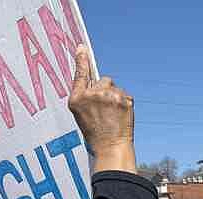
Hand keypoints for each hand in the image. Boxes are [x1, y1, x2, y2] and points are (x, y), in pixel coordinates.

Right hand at [68, 45, 135, 173]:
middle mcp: (92, 94)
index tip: (82, 47)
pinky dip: (124, 104)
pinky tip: (120, 116)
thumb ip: (85, 97)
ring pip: (115, 88)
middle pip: (103, 80)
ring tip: (113, 116)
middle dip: (106, 91)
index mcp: (77, 99)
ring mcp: (108, 96)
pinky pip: (125, 95)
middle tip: (106, 111)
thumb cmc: (95, 134)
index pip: (80, 74)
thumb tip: (93, 81)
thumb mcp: (81, 115)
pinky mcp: (123, 99)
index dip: (82, 60)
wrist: (111, 147)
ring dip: (115, 97)